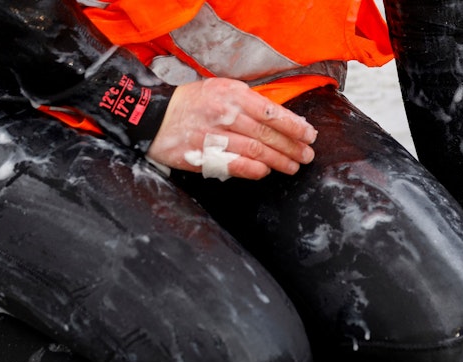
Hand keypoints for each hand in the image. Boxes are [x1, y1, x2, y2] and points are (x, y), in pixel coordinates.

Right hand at [146, 78, 316, 179]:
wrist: (152, 116)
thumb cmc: (191, 103)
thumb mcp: (221, 90)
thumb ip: (248, 102)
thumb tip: (280, 118)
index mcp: (232, 94)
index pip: (272, 112)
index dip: (294, 126)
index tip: (309, 135)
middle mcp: (225, 114)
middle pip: (267, 134)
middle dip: (292, 146)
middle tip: (307, 155)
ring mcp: (213, 136)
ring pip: (255, 151)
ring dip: (279, 161)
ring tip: (293, 166)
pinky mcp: (203, 155)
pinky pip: (235, 165)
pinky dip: (254, 170)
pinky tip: (266, 171)